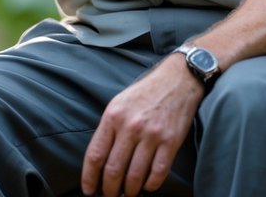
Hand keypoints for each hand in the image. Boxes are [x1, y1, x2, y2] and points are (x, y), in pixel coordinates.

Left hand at [81, 57, 202, 196]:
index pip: (95, 154)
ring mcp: (151, 135)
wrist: (177, 80)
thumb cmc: (145, 93)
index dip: (89, 177)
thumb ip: (109, 129)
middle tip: (109, 196)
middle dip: (109, 190)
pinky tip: (147, 186)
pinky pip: (158, 172)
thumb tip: (100, 160)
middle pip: (114, 170)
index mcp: (113, 117)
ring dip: (130, 191)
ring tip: (128, 194)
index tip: (88, 190)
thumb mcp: (119, 104)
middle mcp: (130, 127)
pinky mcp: (171, 142)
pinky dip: (151, 185)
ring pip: (135, 176)